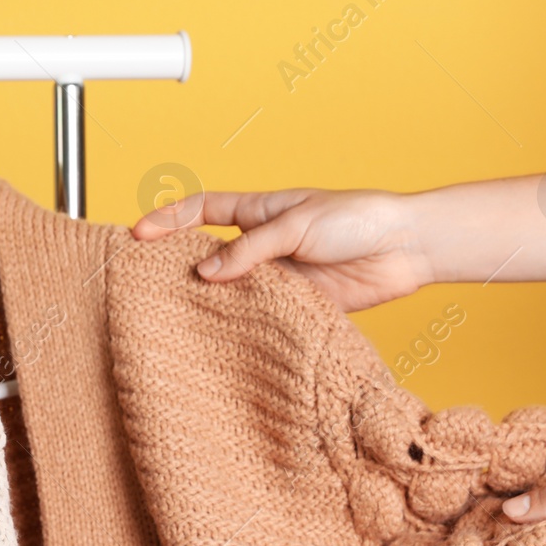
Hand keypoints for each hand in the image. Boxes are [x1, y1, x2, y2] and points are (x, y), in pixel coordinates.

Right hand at [132, 188, 435, 311]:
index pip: (202, 210)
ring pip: (231, 289)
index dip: (168, 220)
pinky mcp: (298, 304)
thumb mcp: (297, 225)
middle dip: (176, 264)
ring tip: (176, 314)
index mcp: (260, 211)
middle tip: (145, 281)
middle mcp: (263, 243)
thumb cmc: (358, 219)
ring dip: (208, 300)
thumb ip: (250, 250)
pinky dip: (242, 323)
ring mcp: (279, 275)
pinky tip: (224, 335)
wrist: (407, 247)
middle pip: (208, 253)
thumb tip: (206, 272)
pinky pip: (261, 314)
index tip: (138, 234)